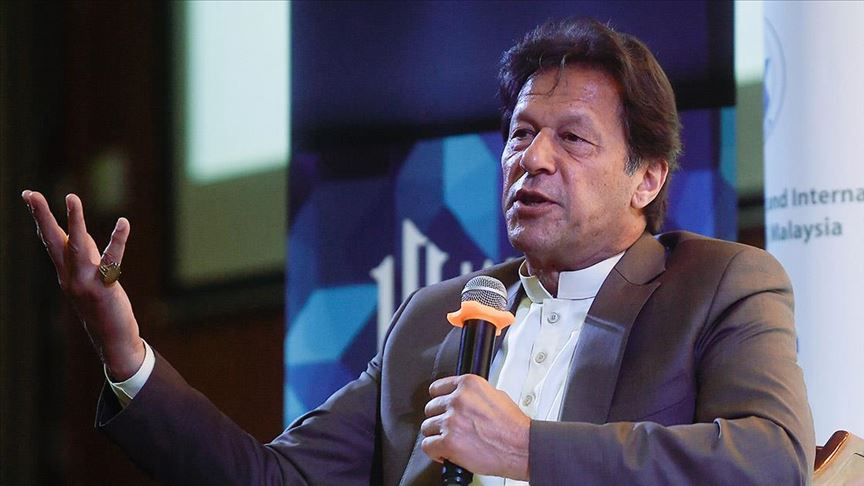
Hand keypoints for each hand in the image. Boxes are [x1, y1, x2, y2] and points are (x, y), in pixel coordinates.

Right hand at [22, 190, 143, 379]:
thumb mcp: (90, 277)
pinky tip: (123, 223)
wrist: (112, 339)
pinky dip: (118, 240)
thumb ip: (84, 255)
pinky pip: (111, 261)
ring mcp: (84, 283)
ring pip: (77, 247)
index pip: (50, 240)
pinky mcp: (104, 289)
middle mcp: (70, 276)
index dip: (40, 217)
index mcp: (65, 271)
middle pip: (53, 241)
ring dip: (74, 221)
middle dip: (41, 216)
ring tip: (71, 197)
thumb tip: (79, 232)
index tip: (28, 194)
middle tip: (31, 193)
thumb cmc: (103, 305)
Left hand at [420, 374, 529, 480]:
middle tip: (449, 428)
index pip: (437, 388)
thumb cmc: (513, 426)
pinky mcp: (448, 442)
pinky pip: (427, 446)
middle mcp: (458, 400)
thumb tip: (462, 398)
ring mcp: (452, 421)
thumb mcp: (496, 395)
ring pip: (427, 427)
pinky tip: (445, 453)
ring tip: (450, 441)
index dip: (439, 401)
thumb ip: (473, 395)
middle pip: (430, 408)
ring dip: (436, 436)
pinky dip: (435, 452)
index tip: (441, 408)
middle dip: (439, 420)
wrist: (522, 448)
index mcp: (469, 385)